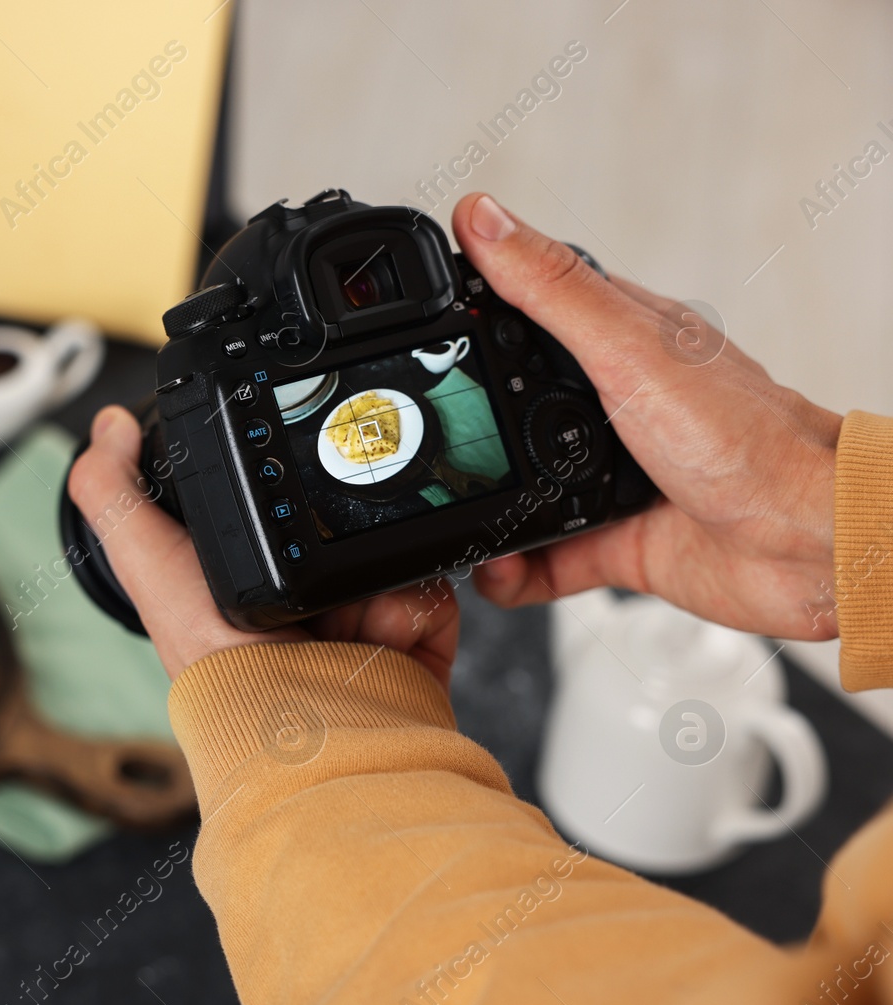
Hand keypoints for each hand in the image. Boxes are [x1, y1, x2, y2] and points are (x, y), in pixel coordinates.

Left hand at [67, 406, 459, 683]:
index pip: (278, 504)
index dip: (282, 486)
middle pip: (343, 519)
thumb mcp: (146, 563)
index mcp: (250, 578)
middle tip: (315, 555)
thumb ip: (114, 491)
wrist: (302, 728)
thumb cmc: (217, 663)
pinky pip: (430, 587)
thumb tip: (107, 427)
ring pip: (390, 548)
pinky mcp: (411, 640)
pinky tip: (380, 634)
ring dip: (375, 573)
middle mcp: (307, 600)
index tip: (287, 477)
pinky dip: (412, 605)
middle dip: (338, 529)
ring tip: (345, 612)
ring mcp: (363, 620)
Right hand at [455, 193, 842, 638]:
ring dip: (485, 504)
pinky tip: (491, 571)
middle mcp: (614, 406)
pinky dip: (514, 570)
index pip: (530, 308)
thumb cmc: (745, 437)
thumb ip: (550, 288)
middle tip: (418, 433)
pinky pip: (547, 557)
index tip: (415, 322)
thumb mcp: (627, 348)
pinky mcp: (619, 540)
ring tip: (446, 510)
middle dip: (465, 423)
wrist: (806, 545)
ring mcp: (615, 476)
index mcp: (620, 341)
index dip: (472, 310)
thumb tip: (482, 217)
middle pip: (515, 405)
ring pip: (525, 485)